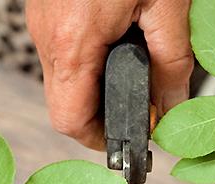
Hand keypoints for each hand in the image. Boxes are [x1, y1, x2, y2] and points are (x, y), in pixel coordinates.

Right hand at [26, 0, 192, 149]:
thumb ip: (172, 61)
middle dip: (102, 110)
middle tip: (139, 102)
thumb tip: (173, 106)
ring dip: (94, 80)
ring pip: (62, 75)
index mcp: (73, 44)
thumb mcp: (166, 4)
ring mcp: (42, 21)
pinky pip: (63, 47)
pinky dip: (89, 53)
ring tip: (133, 63)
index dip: (101, 138)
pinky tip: (118, 35)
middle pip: (64, 103)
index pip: (71, 121)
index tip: (130, 135)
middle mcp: (48, 35)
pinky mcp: (45, 7)